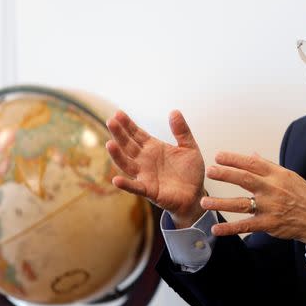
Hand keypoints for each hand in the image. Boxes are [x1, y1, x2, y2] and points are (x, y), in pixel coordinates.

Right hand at [105, 109, 205, 227]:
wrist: (196, 194)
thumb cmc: (190, 172)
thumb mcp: (189, 148)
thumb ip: (182, 131)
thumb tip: (174, 111)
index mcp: (153, 148)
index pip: (137, 134)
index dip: (128, 124)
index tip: (118, 113)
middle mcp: (145, 160)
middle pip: (128, 145)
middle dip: (119, 134)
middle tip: (110, 121)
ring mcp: (145, 175)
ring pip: (127, 164)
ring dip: (118, 155)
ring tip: (109, 144)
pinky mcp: (149, 191)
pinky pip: (135, 187)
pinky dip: (126, 184)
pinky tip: (116, 180)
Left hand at [200, 151, 305, 248]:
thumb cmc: (303, 195)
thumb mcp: (289, 176)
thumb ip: (269, 167)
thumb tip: (252, 155)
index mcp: (277, 175)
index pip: (253, 163)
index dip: (235, 159)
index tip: (219, 156)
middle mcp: (272, 189)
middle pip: (245, 179)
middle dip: (226, 174)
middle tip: (210, 171)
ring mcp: (270, 207)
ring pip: (241, 204)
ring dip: (221, 203)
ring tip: (204, 202)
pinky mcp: (268, 224)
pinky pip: (246, 226)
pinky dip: (230, 229)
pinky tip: (216, 229)